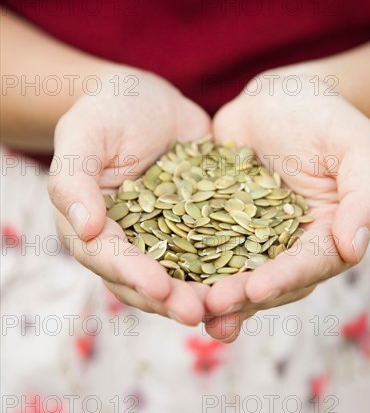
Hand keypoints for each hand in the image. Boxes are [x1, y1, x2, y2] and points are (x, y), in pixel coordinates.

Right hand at [48, 68, 210, 324]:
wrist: (149, 99)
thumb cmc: (107, 110)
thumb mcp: (84, 134)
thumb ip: (75, 179)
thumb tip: (86, 229)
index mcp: (91, 226)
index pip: (109, 257)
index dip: (133, 275)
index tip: (161, 288)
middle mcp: (126, 241)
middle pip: (144, 279)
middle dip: (171, 299)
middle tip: (200, 313)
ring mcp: (162, 237)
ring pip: (180, 275)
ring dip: (202, 294)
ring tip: (229, 307)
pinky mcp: (196, 226)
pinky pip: (212, 251)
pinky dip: (227, 268)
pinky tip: (252, 279)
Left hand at [204, 72, 369, 341]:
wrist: (279, 97)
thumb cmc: (325, 115)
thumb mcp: (355, 145)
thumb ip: (364, 196)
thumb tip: (354, 249)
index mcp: (327, 233)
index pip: (309, 264)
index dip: (284, 279)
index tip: (256, 289)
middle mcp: (289, 244)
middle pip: (269, 279)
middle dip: (241, 296)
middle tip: (212, 307)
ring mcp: (252, 235)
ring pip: (234, 271)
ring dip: (212, 293)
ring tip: (187, 308)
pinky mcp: (219, 220)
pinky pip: (203, 243)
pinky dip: (187, 261)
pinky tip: (164, 274)